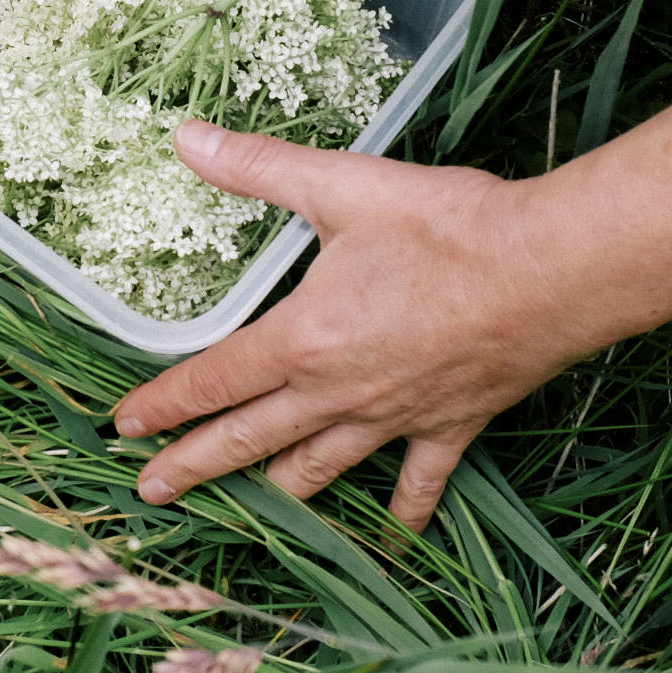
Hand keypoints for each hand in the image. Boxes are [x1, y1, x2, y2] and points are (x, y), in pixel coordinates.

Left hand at [111, 122, 621, 531]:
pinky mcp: (449, 427)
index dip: (163, 404)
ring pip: (320, 469)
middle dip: (194, 465)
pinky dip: (401, 511)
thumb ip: (259, 166)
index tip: (122, 426)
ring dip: (277, 491)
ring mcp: (394, 418)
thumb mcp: (343, 186)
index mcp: (302, 339)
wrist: (549, 271)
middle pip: (249, 439)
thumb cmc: (447, 228)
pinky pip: (417, 482)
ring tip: (247, 512)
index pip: (213, 380)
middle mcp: (338, 392)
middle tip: (150, 491)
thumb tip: (186, 138)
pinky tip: (391, 535)